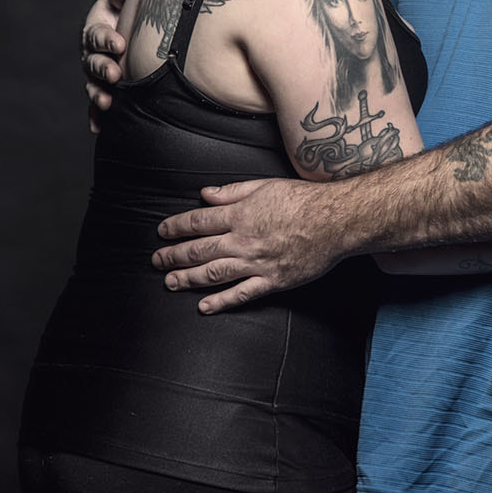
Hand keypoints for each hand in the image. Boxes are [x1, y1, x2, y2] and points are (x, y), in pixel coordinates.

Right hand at [81, 0, 133, 132]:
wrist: (131, 32)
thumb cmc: (127, 13)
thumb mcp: (123, 1)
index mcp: (95, 30)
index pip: (97, 35)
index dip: (106, 39)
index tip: (119, 43)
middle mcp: (92, 54)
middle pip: (93, 62)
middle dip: (103, 68)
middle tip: (115, 73)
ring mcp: (96, 74)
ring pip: (93, 85)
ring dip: (98, 94)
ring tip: (106, 102)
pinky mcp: (102, 90)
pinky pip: (96, 106)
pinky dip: (96, 117)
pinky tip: (99, 128)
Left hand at [152, 178, 341, 311]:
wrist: (335, 221)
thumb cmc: (302, 200)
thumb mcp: (265, 185)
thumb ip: (232, 192)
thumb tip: (205, 195)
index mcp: (240, 215)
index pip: (198, 221)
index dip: (176, 227)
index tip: (162, 232)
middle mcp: (243, 240)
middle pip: (199, 249)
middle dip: (174, 255)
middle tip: (156, 260)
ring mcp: (256, 263)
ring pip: (213, 273)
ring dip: (187, 279)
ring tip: (169, 282)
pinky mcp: (272, 281)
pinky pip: (241, 294)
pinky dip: (221, 302)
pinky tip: (204, 307)